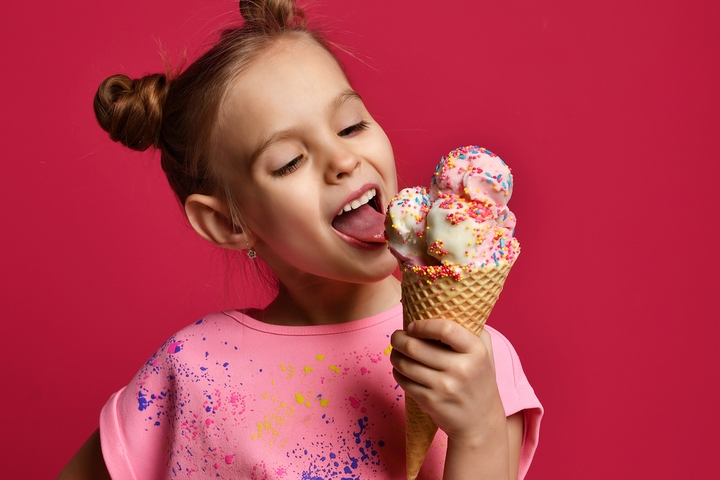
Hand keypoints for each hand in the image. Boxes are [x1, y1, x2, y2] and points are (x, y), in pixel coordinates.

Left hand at [390, 319, 506, 443]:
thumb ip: (472, 329)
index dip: (423, 325)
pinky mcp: (430, 401)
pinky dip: (397, 372)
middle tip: (396, 336)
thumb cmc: (479, 380)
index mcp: (475, 351)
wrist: (480, 421)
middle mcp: (461, 369)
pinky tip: (401, 369)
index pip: (444, 328)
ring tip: (396, 352)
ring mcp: (444, 387)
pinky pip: (403, 381)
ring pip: (405, 364)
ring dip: (395, 355)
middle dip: (398, 338)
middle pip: (415, 346)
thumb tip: (444, 306)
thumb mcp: (485, 352)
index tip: (413, 326)